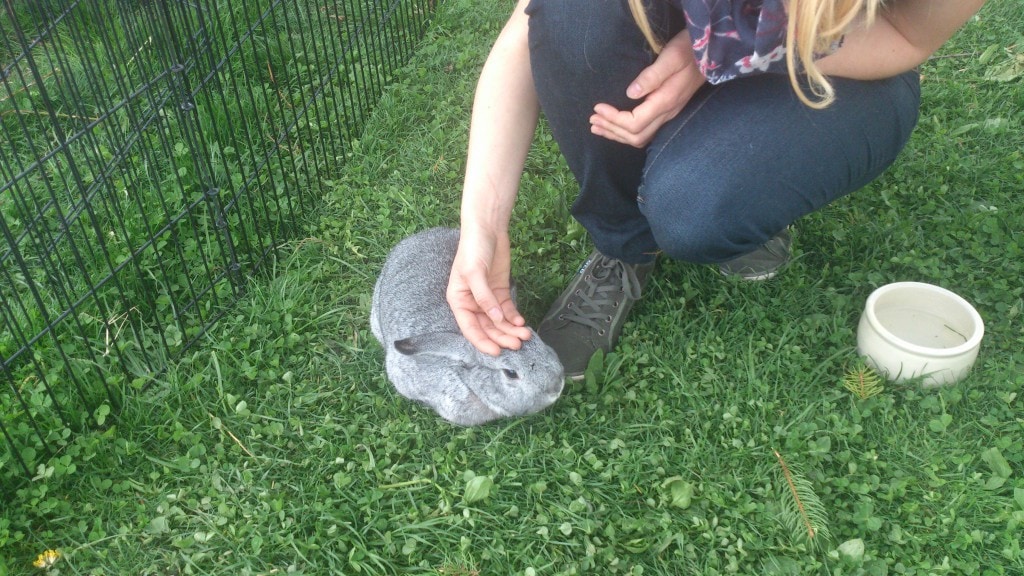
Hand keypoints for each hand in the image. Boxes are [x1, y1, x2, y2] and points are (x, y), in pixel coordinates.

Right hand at [447, 228, 532, 355]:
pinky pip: (507, 310)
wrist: (487, 229)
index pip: (470, 328)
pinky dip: (515, 318)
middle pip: (487, 328)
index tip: (497, 352)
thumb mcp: (474, 272)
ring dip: (511, 330)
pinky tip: (522, 323)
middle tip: (518, 344)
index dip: (483, 342)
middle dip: (502, 337)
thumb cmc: (473, 249)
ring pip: (499, 322)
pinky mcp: (500, 292)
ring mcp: (487, 298)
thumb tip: (496, 319)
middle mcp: (471, 303)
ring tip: (525, 336)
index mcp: (458, 301)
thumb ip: (484, 297)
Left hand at [590, 29, 704, 147]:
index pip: (634, 123)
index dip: (613, 119)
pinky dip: (627, 132)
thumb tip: (630, 94)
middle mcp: (667, 112)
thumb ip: (651, 76)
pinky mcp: (667, 111)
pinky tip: (616, 127)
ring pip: (640, 137)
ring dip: (617, 134)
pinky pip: (645, 131)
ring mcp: (669, 114)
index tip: (598, 108)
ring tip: (597, 127)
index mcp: (665, 101)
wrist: (710, 51)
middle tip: (592, 120)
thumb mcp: (671, 57)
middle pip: (635, 135)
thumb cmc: (689, 49)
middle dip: (611, 129)